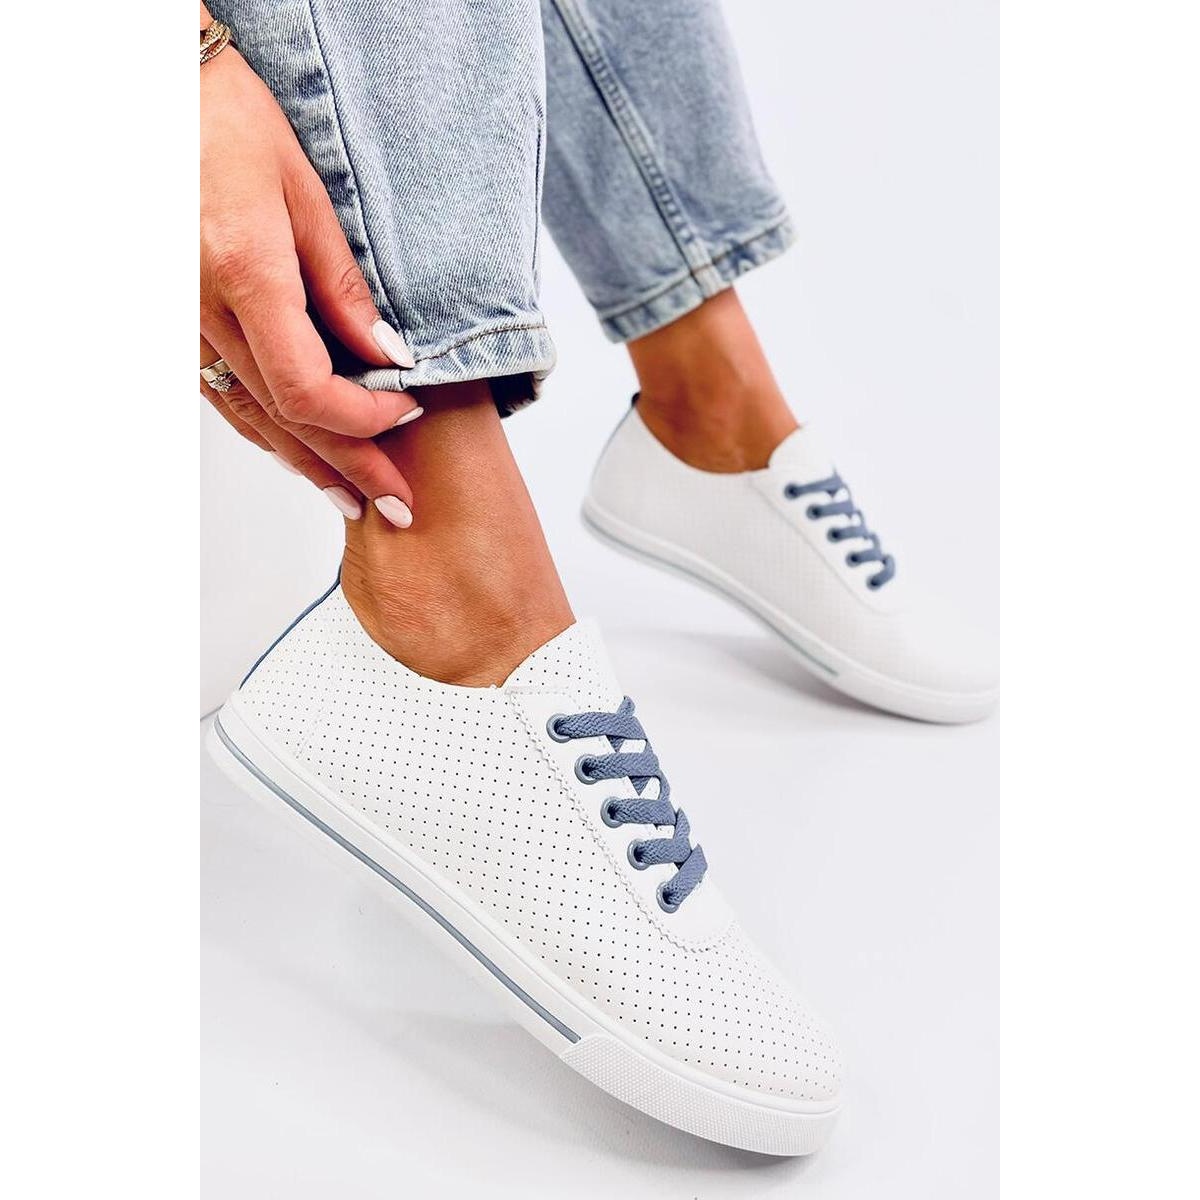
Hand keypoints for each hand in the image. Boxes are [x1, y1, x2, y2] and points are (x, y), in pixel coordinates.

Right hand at [200, 38, 420, 526]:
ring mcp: (185, 321)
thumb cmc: (229, 123)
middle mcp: (205, 310)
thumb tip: (388, 356)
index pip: (309, 387)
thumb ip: (344, 286)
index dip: (363, 418)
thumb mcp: (305, 193)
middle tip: (397, 504)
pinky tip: (298, 452)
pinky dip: (268, 429)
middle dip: (348, 465)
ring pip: (251, 415)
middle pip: (285, 416)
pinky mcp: (182, 321)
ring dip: (307, 462)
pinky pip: (227, 393)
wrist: (158, 97)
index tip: (408, 414)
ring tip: (354, 497)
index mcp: (245, 275)